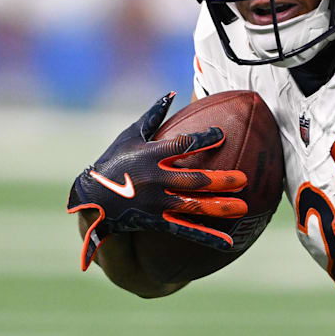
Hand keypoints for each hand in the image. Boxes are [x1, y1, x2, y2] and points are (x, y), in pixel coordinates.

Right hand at [67, 93, 246, 269]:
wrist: (90, 198)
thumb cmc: (114, 162)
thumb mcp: (130, 136)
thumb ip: (154, 115)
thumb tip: (173, 92)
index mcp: (151, 155)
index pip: (182, 145)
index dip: (204, 139)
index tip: (223, 135)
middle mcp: (155, 180)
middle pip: (193, 180)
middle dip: (220, 180)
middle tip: (244, 179)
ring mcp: (156, 202)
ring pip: (192, 206)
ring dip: (218, 207)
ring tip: (243, 208)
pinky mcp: (156, 221)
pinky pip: (184, 230)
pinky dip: (206, 236)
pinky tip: (227, 243)